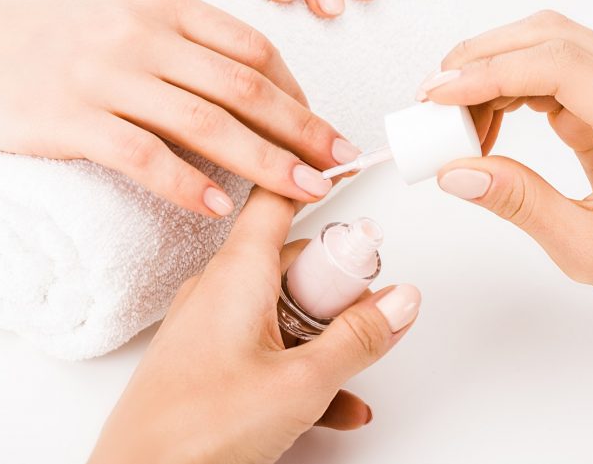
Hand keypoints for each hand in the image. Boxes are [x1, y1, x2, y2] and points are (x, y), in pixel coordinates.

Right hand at [0, 0, 357, 214]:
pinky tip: (218, 208)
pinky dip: (188, 184)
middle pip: (245, 86)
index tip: (318, 123)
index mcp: (158, 0)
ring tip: (305, 194)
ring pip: (208, 123)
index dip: (296, 89)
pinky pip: (144, 155)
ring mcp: (104, 75)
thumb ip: (167, 26)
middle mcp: (139, 32)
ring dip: (267, 164)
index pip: (251, 46)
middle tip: (341, 164)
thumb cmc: (23, 23)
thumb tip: (229, 68)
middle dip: (303, 130)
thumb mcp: (105, 0)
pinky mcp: (68, 118)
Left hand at [89, 189, 420, 463]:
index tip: (348, 164)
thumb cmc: (194, 429)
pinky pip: (267, 345)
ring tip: (353, 372)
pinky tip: (336, 404)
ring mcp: (212, 323)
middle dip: (339, 285)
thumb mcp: (301, 383)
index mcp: (239, 272)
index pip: (279, 197)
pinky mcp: (208, 358)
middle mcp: (221, 287)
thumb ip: (358, 339)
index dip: (313, 175)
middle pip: (294, 259)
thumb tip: (398, 300)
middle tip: (370, 314)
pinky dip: (302, 364)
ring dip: (326, 334)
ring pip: (285, 308)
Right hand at [417, 11, 592, 314]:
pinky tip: (488, 121)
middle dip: (480, 60)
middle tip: (432, 104)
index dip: (489, 72)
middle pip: (550, 36)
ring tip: (456, 120)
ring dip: (493, 68)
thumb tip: (455, 170)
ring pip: (550, 42)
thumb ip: (521, 204)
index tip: (435, 97)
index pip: (559, 65)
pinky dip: (513, 83)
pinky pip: (558, 66)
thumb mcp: (589, 250)